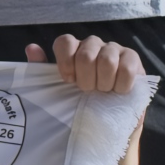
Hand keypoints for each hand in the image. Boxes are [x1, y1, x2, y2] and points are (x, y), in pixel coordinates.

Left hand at [27, 35, 141, 94]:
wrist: (106, 122)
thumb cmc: (78, 104)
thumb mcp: (55, 91)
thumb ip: (41, 70)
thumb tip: (32, 48)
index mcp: (72, 49)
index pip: (65, 42)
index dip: (65, 62)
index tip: (68, 80)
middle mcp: (92, 45)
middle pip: (86, 53)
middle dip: (86, 79)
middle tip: (87, 91)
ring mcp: (114, 49)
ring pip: (107, 59)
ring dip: (103, 82)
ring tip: (103, 92)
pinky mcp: (132, 59)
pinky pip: (127, 67)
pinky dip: (121, 84)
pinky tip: (118, 91)